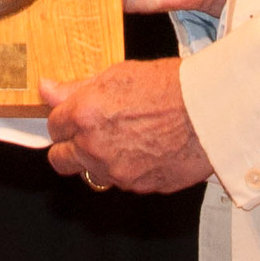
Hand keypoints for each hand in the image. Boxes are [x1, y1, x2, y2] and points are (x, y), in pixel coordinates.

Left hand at [42, 58, 214, 193]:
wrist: (213, 112)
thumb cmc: (173, 87)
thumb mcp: (119, 74)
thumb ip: (77, 87)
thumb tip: (47, 88)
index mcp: (84, 115)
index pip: (52, 127)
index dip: (63, 121)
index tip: (73, 117)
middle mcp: (94, 147)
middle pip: (59, 160)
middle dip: (69, 148)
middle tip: (90, 134)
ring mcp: (116, 172)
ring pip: (91, 173)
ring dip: (100, 161)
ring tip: (127, 140)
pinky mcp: (139, 186)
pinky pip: (123, 182)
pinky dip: (129, 169)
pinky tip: (147, 150)